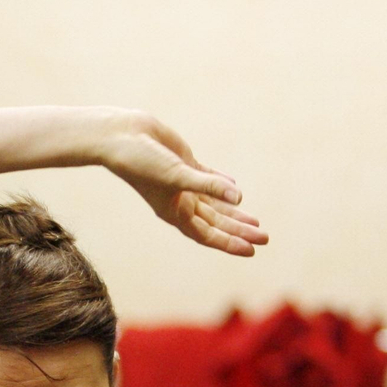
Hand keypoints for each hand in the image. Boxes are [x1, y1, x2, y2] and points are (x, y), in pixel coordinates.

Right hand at [102, 114, 268, 256]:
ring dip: (234, 213)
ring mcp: (183, 183)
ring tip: (255, 222)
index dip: (230, 243)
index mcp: (175, 212)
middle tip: (264, 238)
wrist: (123, 137)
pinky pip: (208, 179)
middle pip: (216, 222)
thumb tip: (239, 196)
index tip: (252, 250)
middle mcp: (180, 202)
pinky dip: (222, 185)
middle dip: (240, 230)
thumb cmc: (143, 162)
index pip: (208, 234)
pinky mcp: (184, 164)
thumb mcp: (178, 175)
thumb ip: (209, 185)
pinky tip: (235, 189)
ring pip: (215, 204)